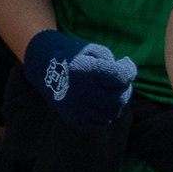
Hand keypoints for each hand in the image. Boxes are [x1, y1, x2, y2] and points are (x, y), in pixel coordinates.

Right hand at [21, 29, 135, 127]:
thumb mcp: (91, 49)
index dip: (129, 69)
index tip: (126, 63)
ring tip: (110, 91)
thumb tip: (126, 79)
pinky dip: (106, 112)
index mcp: (84, 71)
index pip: (119, 77)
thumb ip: (112, 61)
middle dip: (125, 87)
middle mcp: (79, 92)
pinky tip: (101, 102)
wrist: (43, 69)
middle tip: (120, 80)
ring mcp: (76, 109)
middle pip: (118, 97)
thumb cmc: (73, 56)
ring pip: (113, 112)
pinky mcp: (75, 120)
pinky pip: (102, 122)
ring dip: (116, 101)